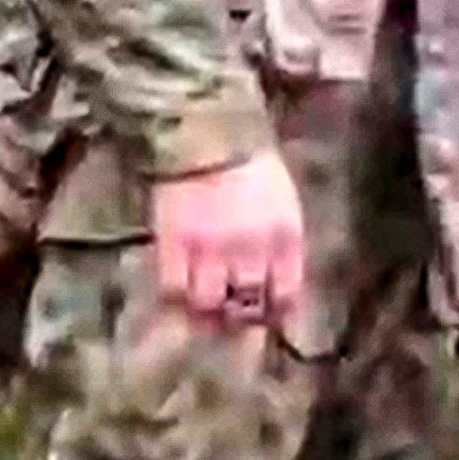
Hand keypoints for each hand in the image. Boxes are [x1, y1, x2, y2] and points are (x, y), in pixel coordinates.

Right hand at [150, 150, 309, 335]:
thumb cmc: (253, 167)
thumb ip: (282, 247)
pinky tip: (177, 300)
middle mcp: (252, 251)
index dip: (275, 317)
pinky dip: (176, 301)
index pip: (285, 297)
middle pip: (247, 308)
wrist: (209, 134)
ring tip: (202, 317)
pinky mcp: (174, 243)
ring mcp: (210, 249)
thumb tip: (273, 286)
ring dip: (206, 317)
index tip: (265, 321)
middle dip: (240, 323)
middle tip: (230, 325)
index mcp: (285, 240)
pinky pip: (173, 289)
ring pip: (209, 305)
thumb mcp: (284, 207)